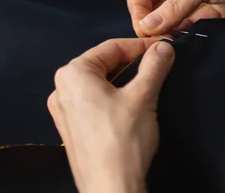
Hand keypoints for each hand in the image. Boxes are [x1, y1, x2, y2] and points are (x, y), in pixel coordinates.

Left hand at [48, 39, 174, 192]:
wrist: (110, 188)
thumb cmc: (121, 143)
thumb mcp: (143, 96)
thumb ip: (153, 66)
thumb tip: (163, 48)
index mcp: (73, 74)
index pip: (111, 48)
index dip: (140, 46)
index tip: (161, 47)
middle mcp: (62, 89)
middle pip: (103, 64)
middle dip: (131, 63)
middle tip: (157, 63)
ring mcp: (64, 110)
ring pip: (99, 83)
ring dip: (124, 81)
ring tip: (148, 83)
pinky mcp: (71, 128)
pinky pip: (93, 102)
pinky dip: (113, 97)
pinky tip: (131, 105)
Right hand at [125, 0, 224, 36]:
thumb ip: (174, 5)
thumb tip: (145, 27)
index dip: (138, 9)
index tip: (144, 29)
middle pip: (150, 9)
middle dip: (150, 26)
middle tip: (157, 42)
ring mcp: (195, 7)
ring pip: (167, 25)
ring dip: (166, 36)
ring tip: (171, 46)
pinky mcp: (209, 23)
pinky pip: (186, 35)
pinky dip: (181, 43)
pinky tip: (185, 48)